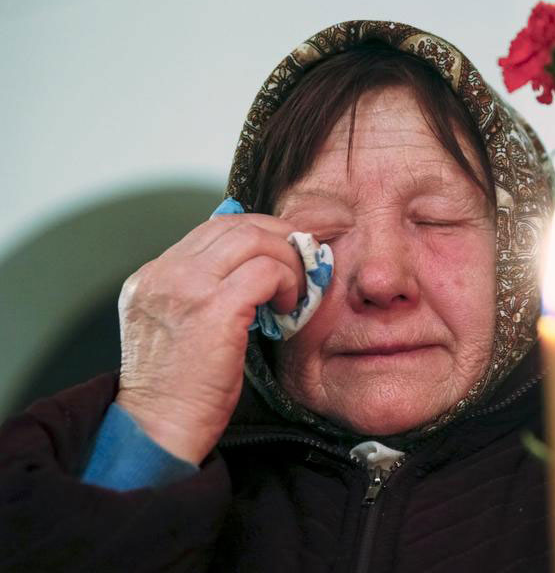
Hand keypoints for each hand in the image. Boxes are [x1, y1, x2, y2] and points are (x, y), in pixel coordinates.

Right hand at [114, 214, 305, 464]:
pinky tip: (288, 307)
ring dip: (286, 259)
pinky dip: (287, 282)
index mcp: (151, 277)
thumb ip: (205, 293)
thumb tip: (256, 267)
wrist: (157, 430)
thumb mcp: (180, 330)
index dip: (259, 235)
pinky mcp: (212, 308)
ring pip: (253, 238)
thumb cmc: (178, 390)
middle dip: (279, 238)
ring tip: (295, 290)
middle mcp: (163, 274)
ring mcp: (185, 287)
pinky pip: (266, 271)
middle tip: (303, 263)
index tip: (283, 254)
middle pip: (236, 225)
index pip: (214, 228)